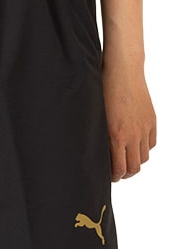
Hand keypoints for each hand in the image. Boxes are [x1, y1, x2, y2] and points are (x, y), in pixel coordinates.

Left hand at [102, 61, 156, 181]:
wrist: (122, 71)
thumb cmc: (103, 90)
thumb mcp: (96, 115)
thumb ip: (99, 135)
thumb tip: (98, 152)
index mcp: (116, 136)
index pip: (119, 168)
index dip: (114, 176)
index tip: (109, 176)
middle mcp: (133, 135)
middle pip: (134, 167)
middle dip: (124, 173)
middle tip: (116, 172)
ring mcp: (144, 128)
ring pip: (144, 157)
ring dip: (135, 162)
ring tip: (125, 160)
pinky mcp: (151, 121)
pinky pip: (151, 143)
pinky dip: (144, 149)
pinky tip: (135, 146)